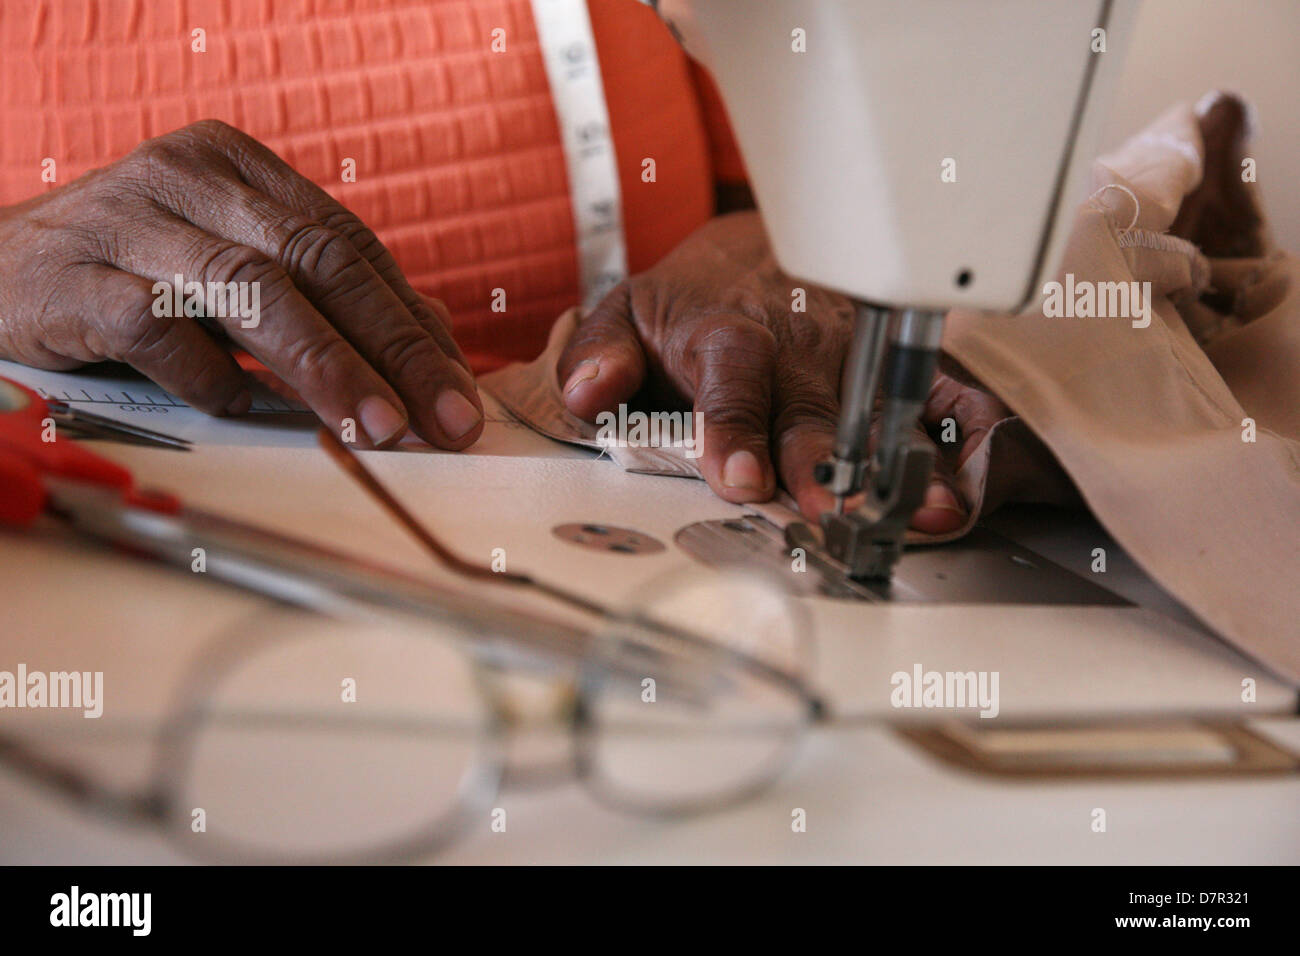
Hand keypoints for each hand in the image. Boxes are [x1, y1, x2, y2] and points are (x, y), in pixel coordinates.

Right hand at [0, 120, 482, 448]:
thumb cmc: (135, 275)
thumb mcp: (233, 269)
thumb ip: (323, 297)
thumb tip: (431, 346)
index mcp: (239, 166)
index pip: (350, 244)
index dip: (412, 322)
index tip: (458, 392)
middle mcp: (188, 177)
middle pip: (317, 260)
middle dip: (392, 347)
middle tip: (442, 419)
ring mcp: (127, 221)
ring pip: (250, 288)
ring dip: (325, 366)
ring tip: (377, 429)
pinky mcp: (71, 277)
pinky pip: (159, 331)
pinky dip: (211, 377)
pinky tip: (242, 408)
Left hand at [555, 211, 1010, 531]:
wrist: (763, 249)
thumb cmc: (695, 301)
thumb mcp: (629, 310)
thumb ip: (601, 352)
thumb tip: (585, 393)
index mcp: (730, 334)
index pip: (729, 381)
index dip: (735, 429)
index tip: (739, 479)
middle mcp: (800, 346)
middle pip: (814, 405)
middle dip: (822, 457)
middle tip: (827, 508)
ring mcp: (857, 353)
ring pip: (883, 405)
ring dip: (903, 458)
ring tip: (924, 507)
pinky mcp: (899, 360)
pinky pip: (942, 392)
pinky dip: (966, 432)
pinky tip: (976, 476)